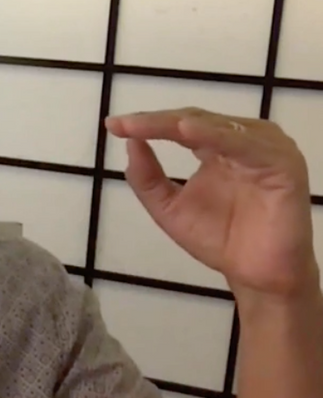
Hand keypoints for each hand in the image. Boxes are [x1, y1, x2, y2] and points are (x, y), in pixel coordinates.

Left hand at [105, 107, 318, 298]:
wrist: (255, 276)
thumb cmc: (219, 240)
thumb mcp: (169, 208)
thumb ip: (148, 178)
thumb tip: (129, 144)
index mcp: (216, 147)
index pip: (180, 126)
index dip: (146, 123)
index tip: (113, 125)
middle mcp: (241, 142)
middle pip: (196, 121)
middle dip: (158, 121)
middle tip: (124, 124)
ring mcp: (264, 150)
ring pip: (219, 128)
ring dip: (186, 124)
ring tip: (156, 124)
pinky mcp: (284, 165)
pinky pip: (249, 146)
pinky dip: (220, 137)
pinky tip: (191, 132)